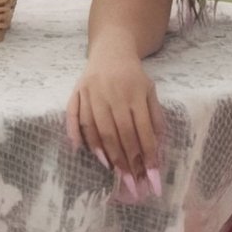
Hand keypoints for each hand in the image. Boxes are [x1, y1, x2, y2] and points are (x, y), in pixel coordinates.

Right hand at [66, 53, 165, 197]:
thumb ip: (154, 115)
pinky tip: (81, 151)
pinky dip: (77, 134)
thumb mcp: (150, 90)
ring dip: (105, 152)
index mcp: (136, 92)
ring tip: (113, 172)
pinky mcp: (77, 92)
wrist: (112, 49)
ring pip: (97, 129)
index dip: (146, 152)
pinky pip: (75, 117)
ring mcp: (93, 93)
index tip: (150, 173)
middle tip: (131, 181)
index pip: (142, 129)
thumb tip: (157, 144)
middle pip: (119, 133)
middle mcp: (113, 93)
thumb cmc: (133, 75)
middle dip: (127, 160)